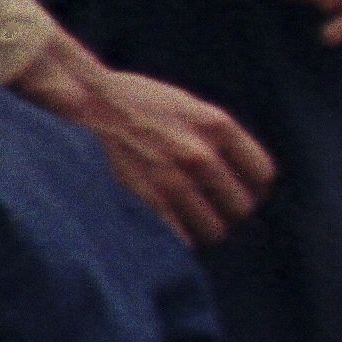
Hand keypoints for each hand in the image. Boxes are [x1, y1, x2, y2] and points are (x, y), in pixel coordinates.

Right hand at [21, 46, 270, 240]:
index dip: (251, 189)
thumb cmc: (130, 103)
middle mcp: (202, 154)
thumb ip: (215, 137)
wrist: (79, 101)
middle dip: (226, 212)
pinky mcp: (145, 201)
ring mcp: (173, 180)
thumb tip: (238, 176)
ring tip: (182, 220)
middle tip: (204, 209)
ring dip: (201, 230)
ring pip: (214, 230)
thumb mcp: (186, 106)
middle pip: (241, 208)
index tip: (234, 193)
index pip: (262, 175)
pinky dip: (177, 241)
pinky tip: (163, 229)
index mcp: (217, 126)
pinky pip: (181, 240)